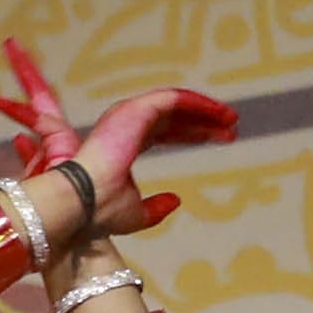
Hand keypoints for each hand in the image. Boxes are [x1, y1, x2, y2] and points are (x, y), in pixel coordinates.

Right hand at [0, 40, 229, 237]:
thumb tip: (177, 200)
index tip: (220, 140)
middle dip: (203, 121)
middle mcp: (125, 124)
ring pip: (176, 103)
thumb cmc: (98, 210)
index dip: (193, 134)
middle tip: (231, 129)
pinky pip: (175, 99)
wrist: (80, 203)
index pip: (164, 132)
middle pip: (173, 116)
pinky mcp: (136, 109)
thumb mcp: (135, 213)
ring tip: (232, 119)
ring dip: (206, 109)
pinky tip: (220, 114)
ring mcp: (129, 114)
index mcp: (123, 143)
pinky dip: (199, 104)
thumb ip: (155, 208)